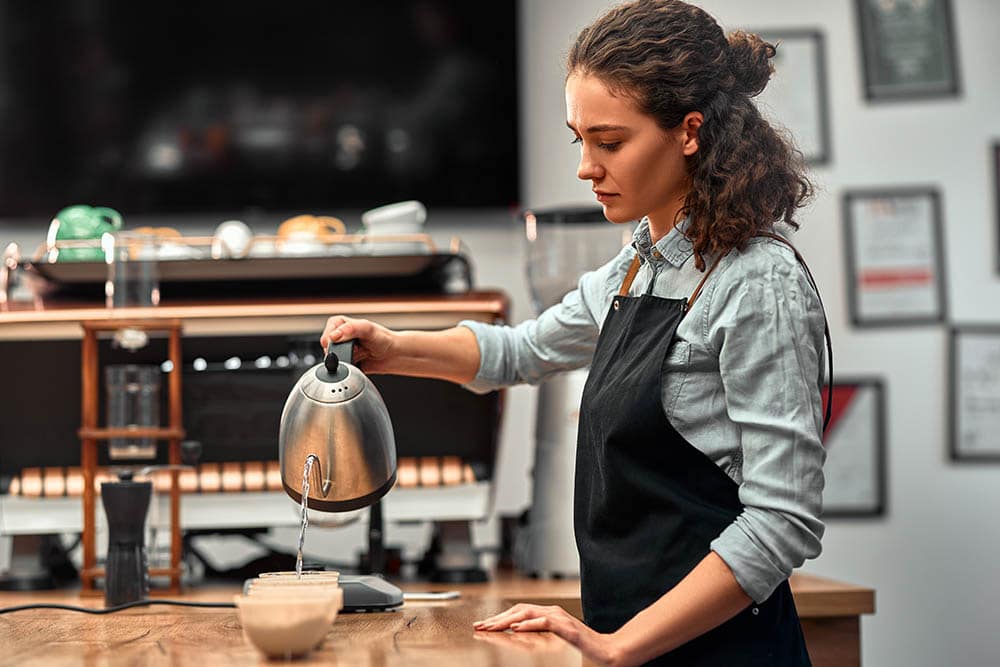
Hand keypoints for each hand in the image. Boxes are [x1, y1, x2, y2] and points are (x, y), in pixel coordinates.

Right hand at [320, 316, 395, 373]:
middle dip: (339, 354)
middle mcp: (339, 337)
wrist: (393, 355)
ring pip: (332, 362)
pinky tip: (357, 364)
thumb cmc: (383, 339)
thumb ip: (350, 329)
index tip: (346, 343)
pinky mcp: (345, 364)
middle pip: (327, 350)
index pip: (326, 336)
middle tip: (355, 350)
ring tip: (358, 356)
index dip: (334, 342)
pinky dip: (347, 370)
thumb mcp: (368, 328)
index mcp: (339, 324)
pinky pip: (339, 371)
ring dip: (344, 362)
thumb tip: (334, 336)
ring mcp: (341, 351)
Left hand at [473, 604, 624, 666]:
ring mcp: (561, 619)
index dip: (499, 618)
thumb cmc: (584, 649)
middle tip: (480, 626)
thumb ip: (538, 635)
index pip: (518, 612)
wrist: (609, 653)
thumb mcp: (556, 641)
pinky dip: (529, 624)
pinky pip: (545, 623)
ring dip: (507, 620)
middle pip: (519, 610)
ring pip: (528, 613)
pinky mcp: (568, 629)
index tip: (483, 625)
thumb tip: (516, 635)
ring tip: (492, 627)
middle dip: (497, 618)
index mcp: (549, 615)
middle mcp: (553, 613)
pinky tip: (517, 628)